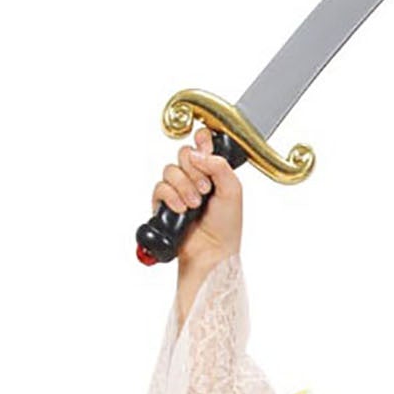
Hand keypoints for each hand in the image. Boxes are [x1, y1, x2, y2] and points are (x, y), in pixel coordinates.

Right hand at [152, 123, 243, 272]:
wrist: (212, 252)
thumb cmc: (226, 227)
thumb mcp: (233, 190)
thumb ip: (220, 165)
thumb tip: (198, 152)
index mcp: (212, 172)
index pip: (202, 144)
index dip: (201, 141)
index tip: (204, 145)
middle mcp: (194, 178)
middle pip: (183, 154)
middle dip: (194, 171)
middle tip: (205, 189)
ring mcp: (178, 189)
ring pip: (170, 170)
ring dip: (184, 187)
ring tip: (195, 205)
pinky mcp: (164, 203)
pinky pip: (159, 186)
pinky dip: (171, 196)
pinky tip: (181, 209)